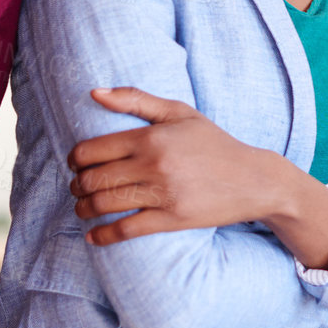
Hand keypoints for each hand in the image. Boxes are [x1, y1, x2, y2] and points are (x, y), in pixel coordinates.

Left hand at [68, 87, 277, 242]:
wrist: (254, 179)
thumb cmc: (212, 142)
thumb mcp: (178, 112)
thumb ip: (134, 99)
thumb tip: (92, 91)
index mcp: (150, 137)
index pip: (92, 149)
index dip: (74, 159)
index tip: (74, 164)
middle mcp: (153, 165)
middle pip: (94, 179)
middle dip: (76, 185)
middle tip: (76, 187)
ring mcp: (163, 194)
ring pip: (105, 204)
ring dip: (84, 209)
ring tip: (81, 207)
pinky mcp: (172, 219)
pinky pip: (127, 230)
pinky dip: (103, 235)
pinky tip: (93, 236)